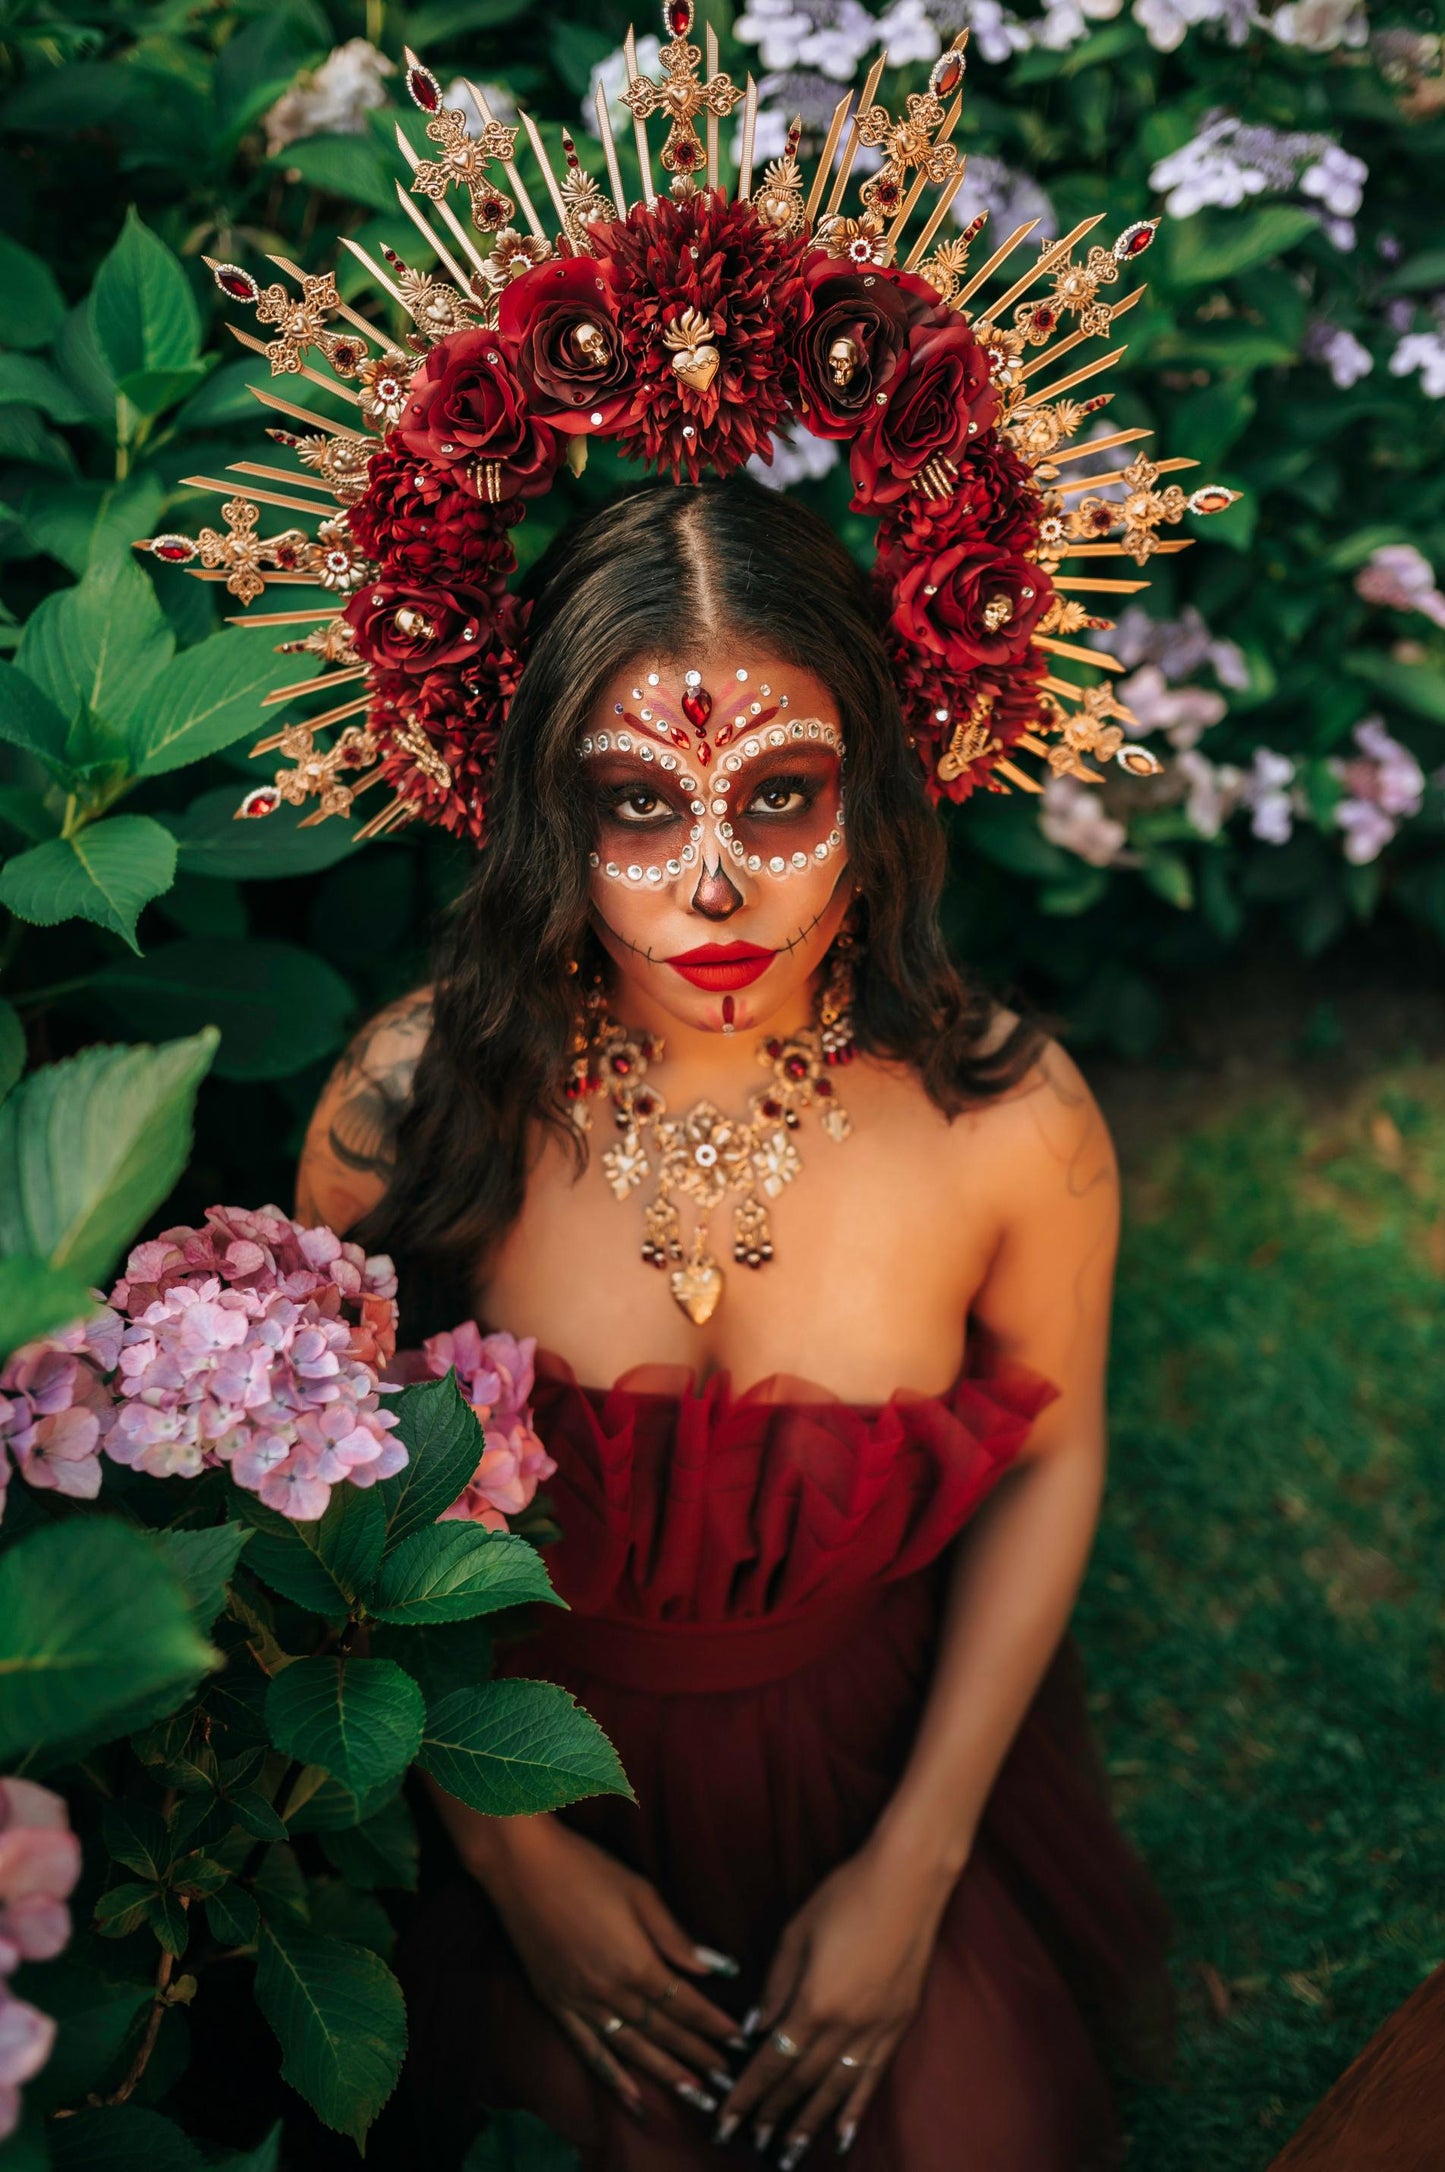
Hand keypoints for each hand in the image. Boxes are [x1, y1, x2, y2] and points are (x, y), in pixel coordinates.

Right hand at [469, 1815, 746, 2122]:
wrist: (521, 1868)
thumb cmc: (585, 1869)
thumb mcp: (640, 1892)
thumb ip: (674, 1936)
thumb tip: (711, 1968)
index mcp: (637, 1964)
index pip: (686, 2004)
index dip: (714, 2023)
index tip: (739, 2039)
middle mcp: (612, 1993)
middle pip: (664, 2031)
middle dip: (698, 2055)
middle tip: (728, 2079)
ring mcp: (581, 2004)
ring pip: (632, 2049)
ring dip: (665, 2074)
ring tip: (694, 2094)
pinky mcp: (557, 2005)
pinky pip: (590, 2051)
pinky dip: (613, 2078)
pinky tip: (632, 2099)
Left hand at [713, 1837, 956, 2162]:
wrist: (908, 1879)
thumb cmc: (845, 1895)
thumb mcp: (796, 1933)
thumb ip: (774, 1986)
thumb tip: (756, 2030)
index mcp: (814, 2002)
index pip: (772, 2061)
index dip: (748, 2093)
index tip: (728, 2119)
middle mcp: (846, 2025)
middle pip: (803, 2081)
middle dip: (774, 2114)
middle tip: (752, 2142)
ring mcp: (877, 2028)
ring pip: (838, 2089)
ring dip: (812, 2123)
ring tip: (791, 2151)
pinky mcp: (900, 2022)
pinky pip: (874, 2076)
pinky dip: (857, 2108)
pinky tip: (845, 2134)